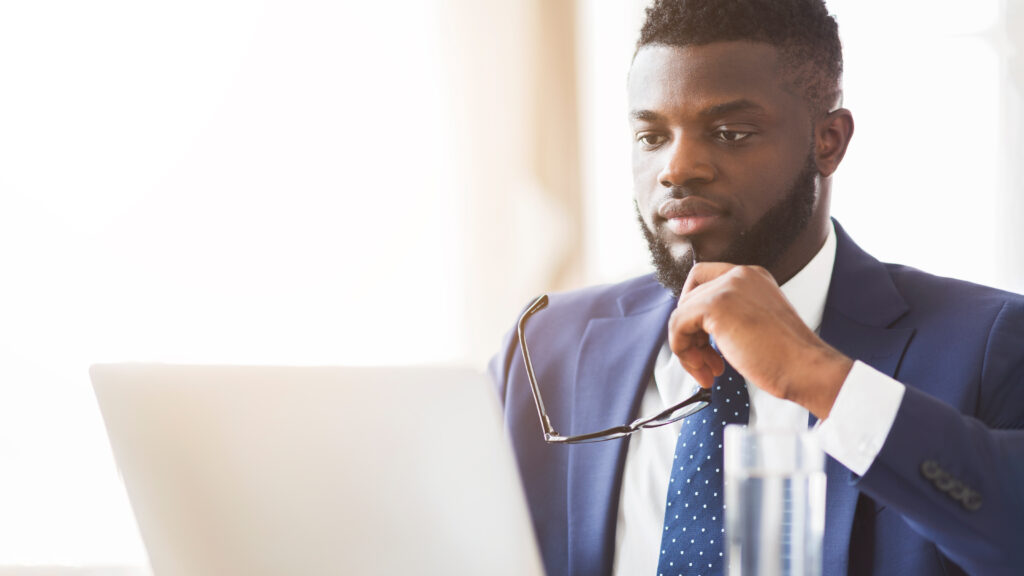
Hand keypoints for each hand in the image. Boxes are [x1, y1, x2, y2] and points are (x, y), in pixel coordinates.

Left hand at [667, 263, 853, 419]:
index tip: (703, 340)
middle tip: (707, 363)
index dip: (695, 312)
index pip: (703, 280)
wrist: (807, 368)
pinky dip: (683, 351)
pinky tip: (704, 371)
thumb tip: (695, 328)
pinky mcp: (716, 305)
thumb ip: (732, 315)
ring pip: (681, 314)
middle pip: (689, 299)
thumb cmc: (788, 357)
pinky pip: (678, 325)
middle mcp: (739, 275)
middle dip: (692, 336)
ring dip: (688, 348)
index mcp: (752, 277)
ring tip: (707, 372)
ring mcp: (727, 287)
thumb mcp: (758, 323)